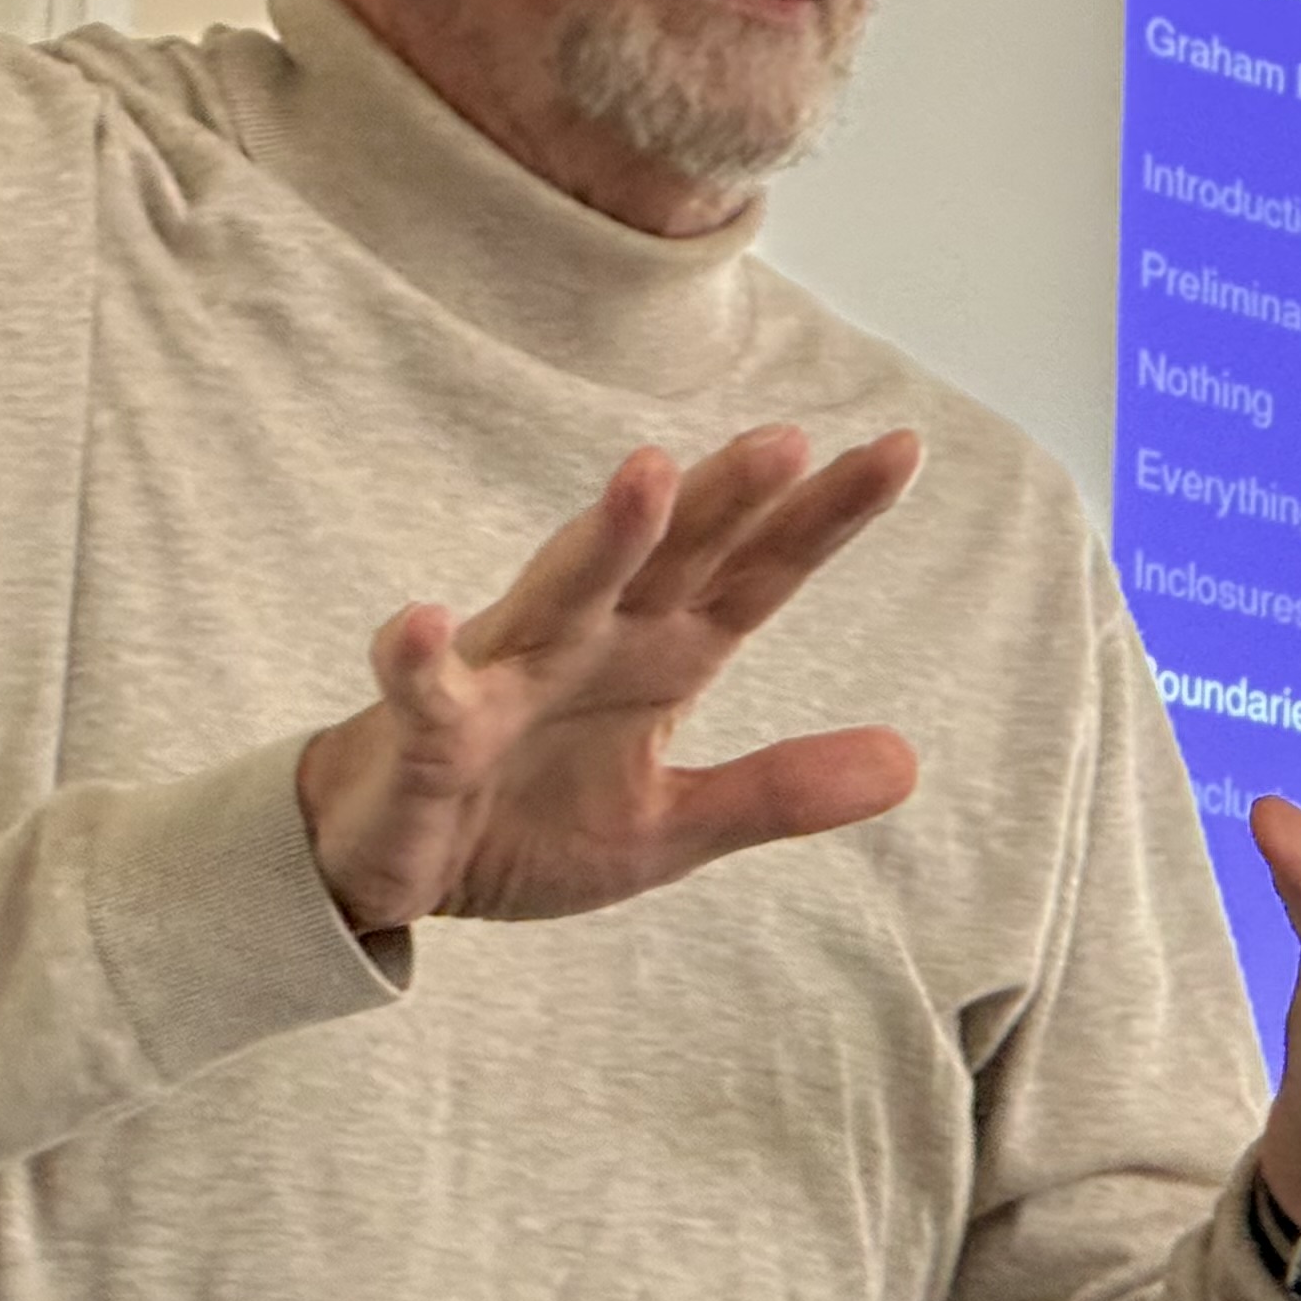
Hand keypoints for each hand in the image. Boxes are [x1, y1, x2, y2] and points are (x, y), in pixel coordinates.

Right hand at [297, 424, 924, 934]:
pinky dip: (418, 661)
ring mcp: (504, 677)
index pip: (756, 574)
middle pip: (670, 557)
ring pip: (559, 594)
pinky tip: (418, 621)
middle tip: (789, 439)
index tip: (902, 451)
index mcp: (662, 655)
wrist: (391, 861)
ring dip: (600, 538)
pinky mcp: (427, 734)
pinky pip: (424, 692)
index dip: (823, 518)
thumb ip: (780, 789)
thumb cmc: (529, 818)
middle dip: (725, 497)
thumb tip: (909, 763)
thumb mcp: (674, 824)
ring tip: (647, 477)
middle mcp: (591, 640)